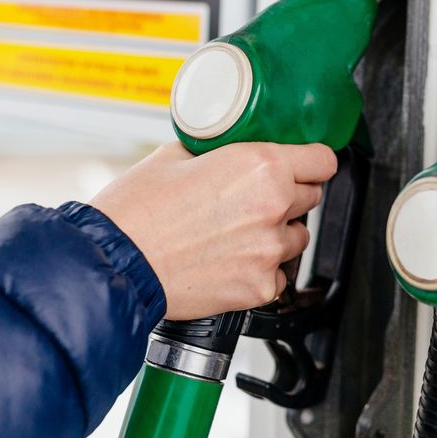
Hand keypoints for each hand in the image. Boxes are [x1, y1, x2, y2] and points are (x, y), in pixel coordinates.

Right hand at [90, 141, 337, 319]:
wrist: (114, 264)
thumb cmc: (136, 211)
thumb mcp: (175, 155)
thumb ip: (216, 151)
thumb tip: (227, 150)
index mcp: (261, 166)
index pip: (323, 160)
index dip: (313, 161)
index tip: (306, 166)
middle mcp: (273, 206)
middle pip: (310, 197)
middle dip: (288, 195)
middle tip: (252, 199)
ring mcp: (268, 250)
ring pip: (297, 237)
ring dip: (277, 233)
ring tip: (237, 233)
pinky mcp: (259, 287)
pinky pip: (278, 275)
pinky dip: (261, 269)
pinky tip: (230, 261)